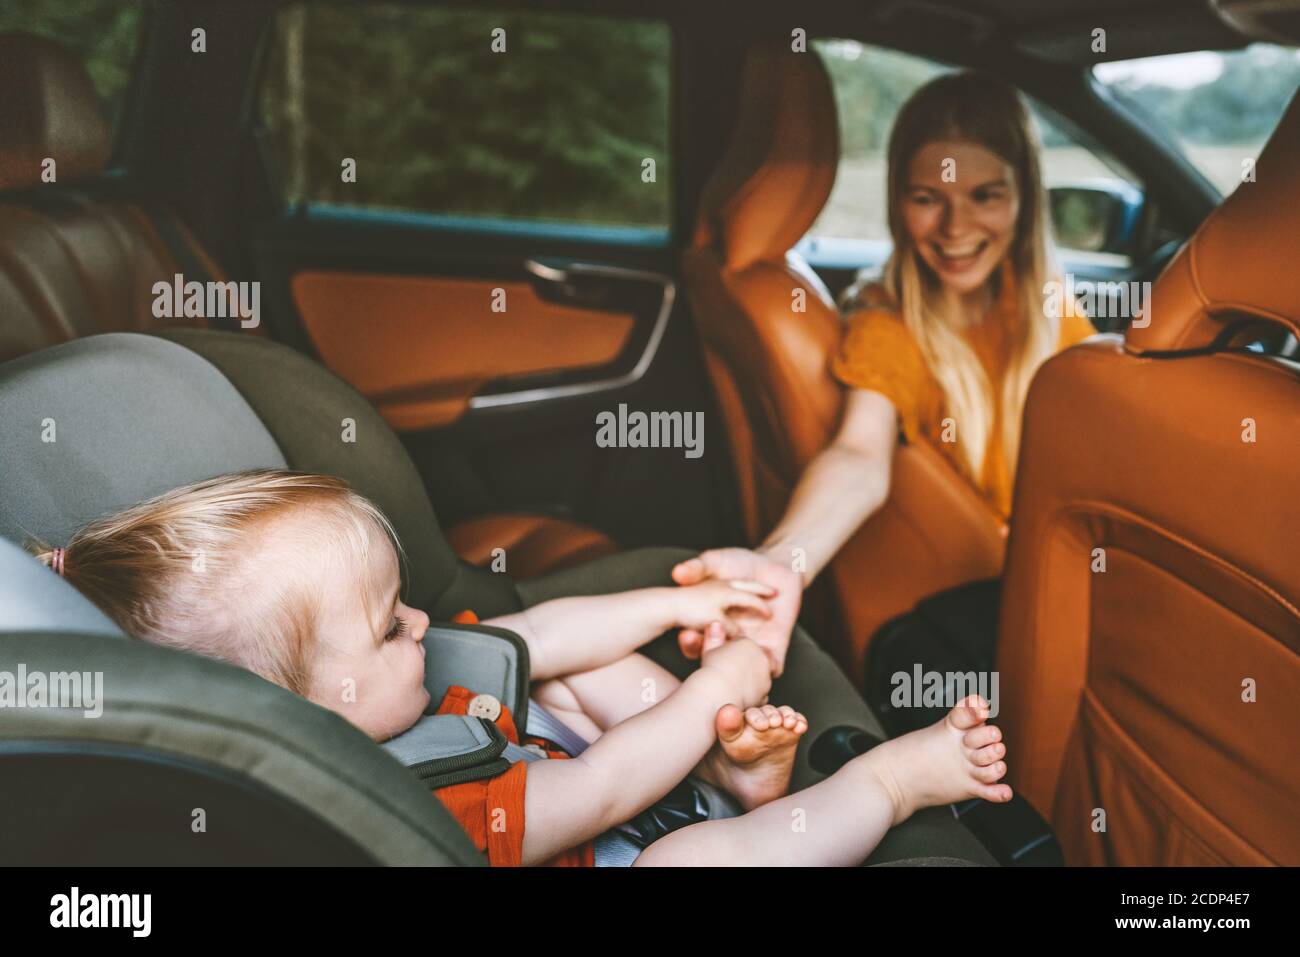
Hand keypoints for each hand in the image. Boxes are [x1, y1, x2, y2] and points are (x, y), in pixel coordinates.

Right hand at [672, 547, 802, 675]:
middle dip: (710, 656)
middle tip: (719, 646)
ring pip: (743, 668)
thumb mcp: (715, 561)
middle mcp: (729, 638)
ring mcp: (752, 644)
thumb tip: (677, 572)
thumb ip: (696, 567)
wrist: (775, 563)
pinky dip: (770, 666)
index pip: (694, 642)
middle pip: (716, 659)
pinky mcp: (775, 646)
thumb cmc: (740, 561)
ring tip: (740, 649)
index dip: (689, 641)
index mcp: (711, 623)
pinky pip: (773, 666)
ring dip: (740, 664)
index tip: (686, 633)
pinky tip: (766, 655)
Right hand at [698, 633, 771, 708]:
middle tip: (725, 674)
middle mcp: (761, 658)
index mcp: (748, 644)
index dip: (728, 654)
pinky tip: (735, 695)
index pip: (740, 647)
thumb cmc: (712, 671)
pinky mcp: (764, 694)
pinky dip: (749, 695)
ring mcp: (765, 677)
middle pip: (750, 661)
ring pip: (755, 677)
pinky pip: (757, 694)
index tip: (719, 661)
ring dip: (746, 681)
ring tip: (729, 686)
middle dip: (740, 666)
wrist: (718, 693)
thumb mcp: (709, 650)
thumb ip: (714, 637)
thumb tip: (715, 623)